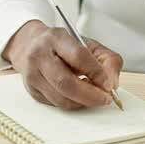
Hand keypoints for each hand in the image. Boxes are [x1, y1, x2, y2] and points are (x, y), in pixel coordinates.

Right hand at [2, 21, 123, 109]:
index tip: (109, 84)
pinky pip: (56, 104)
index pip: (78, 56)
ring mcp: (33, 74)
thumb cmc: (63, 46)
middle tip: (105, 99)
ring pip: (60, 98)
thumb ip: (107, 60)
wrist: (32, 46)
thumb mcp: (88, 44)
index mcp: (56, 38)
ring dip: (82, 102)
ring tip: (93, 97)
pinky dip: (72, 104)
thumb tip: (112, 84)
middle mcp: (40, 55)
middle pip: (66, 82)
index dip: (96, 73)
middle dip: (90, 95)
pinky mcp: (32, 90)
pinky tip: (79, 97)